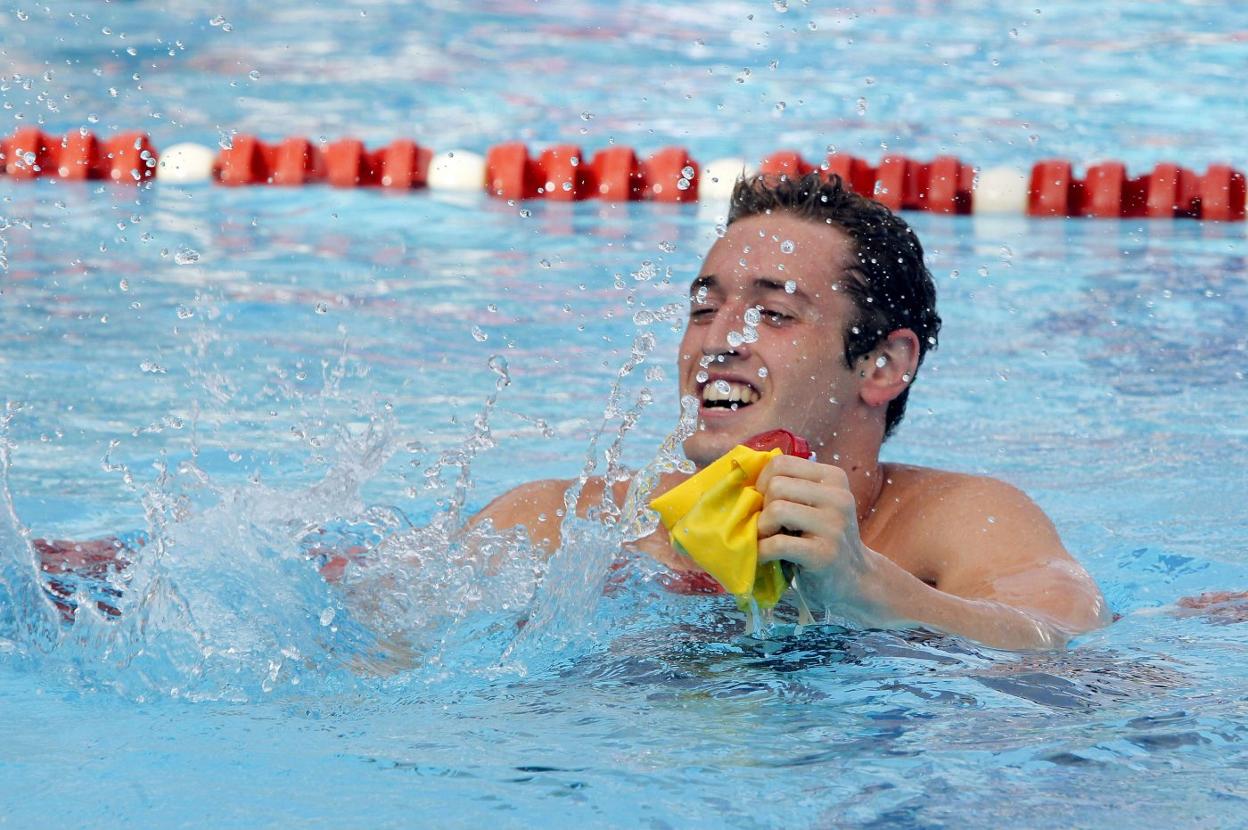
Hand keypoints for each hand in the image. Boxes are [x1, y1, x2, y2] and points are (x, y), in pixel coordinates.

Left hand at [754, 455, 876, 617]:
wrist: (854, 578)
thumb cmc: (822, 538)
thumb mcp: (814, 504)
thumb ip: (790, 487)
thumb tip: (744, 476)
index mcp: (833, 478)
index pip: (782, 463)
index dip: (762, 481)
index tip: (763, 501)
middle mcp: (838, 497)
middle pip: (776, 485)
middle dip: (762, 508)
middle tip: (768, 526)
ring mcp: (833, 525)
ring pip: (776, 510)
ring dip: (762, 529)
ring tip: (768, 540)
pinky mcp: (824, 554)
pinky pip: (778, 544)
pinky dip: (763, 551)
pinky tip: (765, 557)